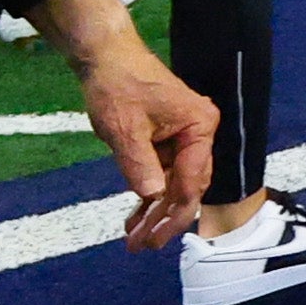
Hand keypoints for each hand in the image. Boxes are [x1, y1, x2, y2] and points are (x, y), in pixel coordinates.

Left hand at [25, 0, 215, 247]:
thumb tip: (152, 198)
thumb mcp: (125, 130)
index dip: (176, 213)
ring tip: (134, 239)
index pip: (193, 179)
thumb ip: (140, 166)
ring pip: (174, 183)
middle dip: (165, 218)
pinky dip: (148, 194)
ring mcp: (183, 137)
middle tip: (143, 246)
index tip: (157, 238)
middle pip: (187, 185)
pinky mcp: (166, 139)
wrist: (105, 58)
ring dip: (154, 211)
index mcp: (200, 127)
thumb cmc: (119, 87)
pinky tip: (135, 217)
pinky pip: (161, 172)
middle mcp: (198, 134)